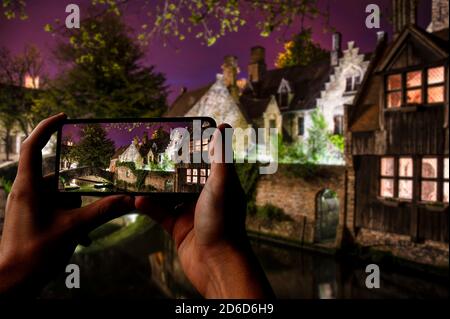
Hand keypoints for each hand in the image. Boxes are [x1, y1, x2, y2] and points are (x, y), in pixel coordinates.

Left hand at [0, 113, 134, 296]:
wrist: (12, 283)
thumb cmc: (34, 254)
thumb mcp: (73, 229)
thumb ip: (103, 211)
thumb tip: (130, 200)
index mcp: (28, 187)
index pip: (33, 147)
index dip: (46, 127)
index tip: (65, 117)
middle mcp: (26, 192)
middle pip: (56, 176)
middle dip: (78, 188)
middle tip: (96, 194)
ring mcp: (28, 205)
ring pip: (59, 195)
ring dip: (75, 208)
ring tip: (84, 228)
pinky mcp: (32, 217)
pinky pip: (56, 208)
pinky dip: (70, 216)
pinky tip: (79, 234)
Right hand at [136, 124, 273, 298]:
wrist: (216, 264)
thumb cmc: (223, 222)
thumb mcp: (221, 184)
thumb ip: (221, 157)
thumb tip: (223, 126)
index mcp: (219, 185)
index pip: (206, 161)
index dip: (194, 149)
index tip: (177, 136)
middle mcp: (206, 198)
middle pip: (184, 177)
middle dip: (169, 167)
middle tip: (150, 153)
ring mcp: (191, 213)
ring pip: (169, 195)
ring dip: (155, 186)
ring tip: (138, 173)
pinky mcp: (178, 228)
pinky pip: (160, 213)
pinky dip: (149, 206)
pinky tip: (136, 199)